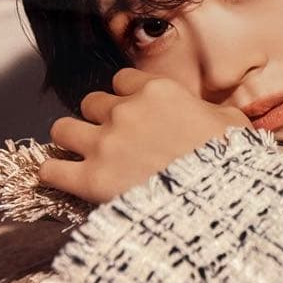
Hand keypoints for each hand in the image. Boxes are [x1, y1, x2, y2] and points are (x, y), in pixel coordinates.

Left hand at [38, 68, 251, 204]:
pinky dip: (54, 172)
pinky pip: (50, 169)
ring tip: (83, 154)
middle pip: (91, 102)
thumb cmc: (231, 160)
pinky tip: (64, 177)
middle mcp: (125, 112)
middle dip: (100, 118)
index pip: (122, 80)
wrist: (217, 201)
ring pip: (62, 128)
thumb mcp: (231, 122)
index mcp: (158, 91)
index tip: (135, 112)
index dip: (127, 97)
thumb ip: (207, 110)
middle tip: (113, 138)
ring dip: (71, 139)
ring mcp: (104, 144)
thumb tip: (205, 112)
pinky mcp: (90, 179)